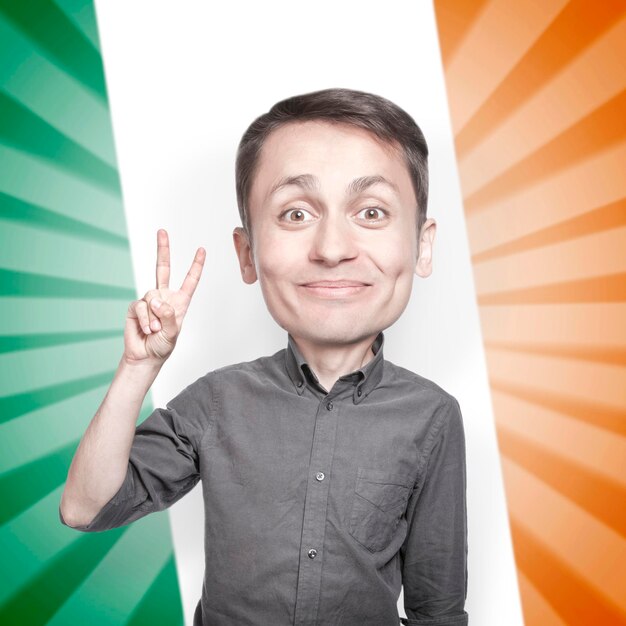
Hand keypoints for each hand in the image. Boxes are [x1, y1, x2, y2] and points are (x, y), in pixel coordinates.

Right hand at [124, 229, 205, 364]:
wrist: (145, 356)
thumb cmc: (163, 345)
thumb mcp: (172, 332)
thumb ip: (167, 315)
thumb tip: (156, 301)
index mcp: (179, 301)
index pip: (189, 280)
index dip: (196, 265)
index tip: (202, 250)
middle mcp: (164, 297)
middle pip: (162, 268)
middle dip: (162, 249)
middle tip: (162, 231)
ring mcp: (149, 300)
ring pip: (151, 297)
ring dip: (153, 317)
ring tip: (154, 330)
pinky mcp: (135, 307)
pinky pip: (140, 307)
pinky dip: (144, 320)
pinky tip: (146, 329)